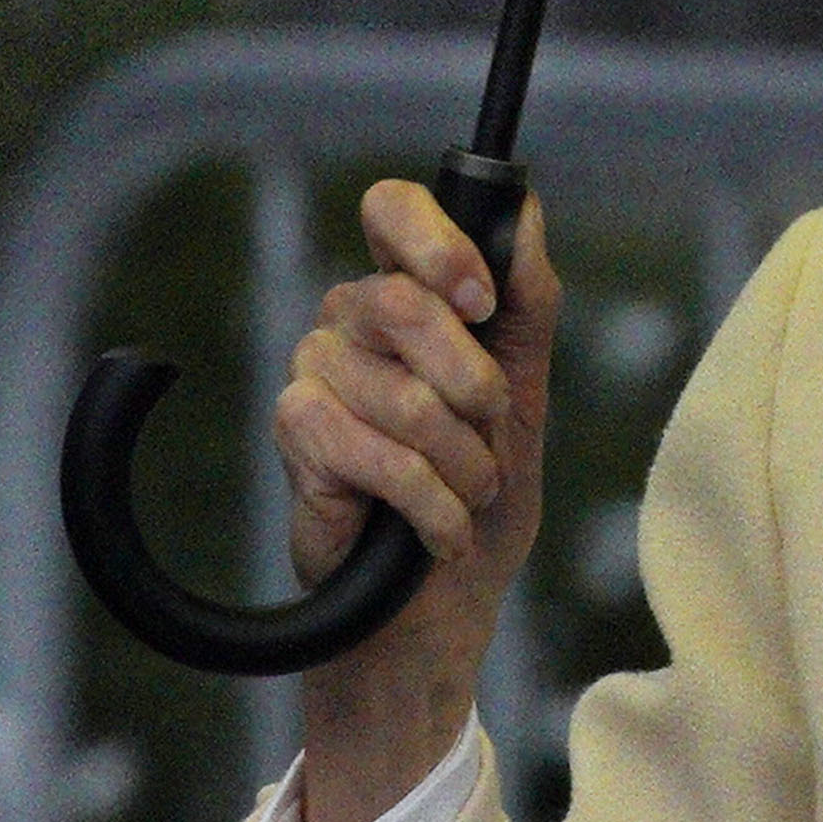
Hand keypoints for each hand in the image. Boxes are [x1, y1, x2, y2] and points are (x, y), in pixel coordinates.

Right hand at [276, 176, 558, 821]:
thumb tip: (524, 211)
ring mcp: (315, 374)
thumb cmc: (482, 503)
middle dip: (473, 386)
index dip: (436, 240)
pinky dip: (427, 502)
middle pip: (405, 298)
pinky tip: (434, 532)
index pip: (393, 208)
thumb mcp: (524, 399)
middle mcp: (350, 322)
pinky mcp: (297, 434)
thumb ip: (525, 305)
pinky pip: (373, 449)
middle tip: (492, 441)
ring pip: (400, 389)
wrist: (442, 613)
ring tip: (466, 498)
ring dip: (459, 463)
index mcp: (406, 298)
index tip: (482, 300)